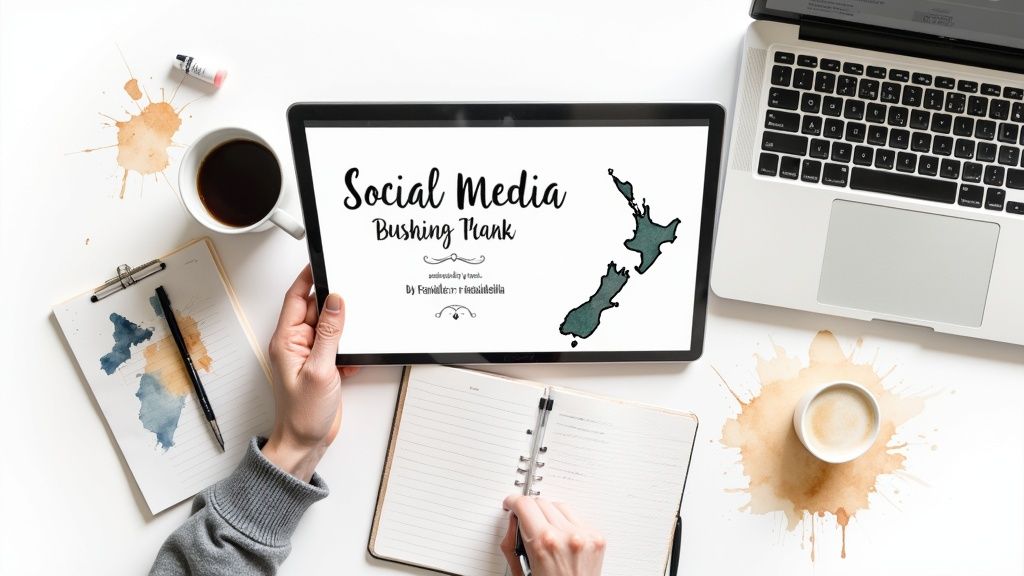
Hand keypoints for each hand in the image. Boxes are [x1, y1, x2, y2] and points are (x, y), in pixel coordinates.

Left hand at [262, 265, 358, 481]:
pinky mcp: (324, 367)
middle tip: (353, 292)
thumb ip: (329, 333)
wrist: (305, 443)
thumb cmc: (302, 414)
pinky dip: (350, 348)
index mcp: (286, 340)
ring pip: (330, 327)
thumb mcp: (319, 369)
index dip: (308, 278)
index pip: (296, 298)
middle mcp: (297, 344)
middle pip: (316, 310)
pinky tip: (356, 357)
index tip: (322, 261)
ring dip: (345, 327)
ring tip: (357, 327)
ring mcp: (310, 355)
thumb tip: (335, 302)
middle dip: (334, 302)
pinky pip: (339, 346)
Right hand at [501, 495, 604, 575]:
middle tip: (525, 521)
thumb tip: (515, 519)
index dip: (513, 502)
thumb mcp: (520, 569)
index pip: (524, 504)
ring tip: (545, 532)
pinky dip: (567, 524)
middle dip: (529, 510)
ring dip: (549, 514)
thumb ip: (512, 540)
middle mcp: (567, 536)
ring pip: (560, 506)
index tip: (511, 504)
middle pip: (541, 502)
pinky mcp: (597, 538)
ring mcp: (584, 536)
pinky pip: (576, 518)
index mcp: (543, 543)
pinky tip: (562, 538)